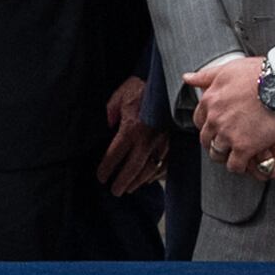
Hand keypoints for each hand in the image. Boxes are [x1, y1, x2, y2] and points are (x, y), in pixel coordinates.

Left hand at [96, 74, 167, 195]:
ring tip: (128, 189)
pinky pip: (165, 163)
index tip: (101, 177)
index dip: (106, 168)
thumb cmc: (139, 88)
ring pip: (149, 169)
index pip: (115, 155)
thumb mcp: (118, 97)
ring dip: (138, 181)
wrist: (166, 82)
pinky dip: (156, 174)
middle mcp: (147, 138)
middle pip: (133, 168)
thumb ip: (109, 114)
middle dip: (122, 182)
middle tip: (114, 191)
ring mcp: (162, 142)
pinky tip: (148, 179)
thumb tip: (106, 128)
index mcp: (131, 128)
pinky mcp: (173, 141)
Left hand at [181, 53, 274, 183]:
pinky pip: (234, 165)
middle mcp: (214, 119)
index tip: (214, 128)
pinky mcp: (244, 147)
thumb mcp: (228, 69)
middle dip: (213, 142)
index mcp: (210, 100)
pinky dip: (238, 167)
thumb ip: (206, 76)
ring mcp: (227, 134)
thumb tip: (187, 78)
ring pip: (217, 153)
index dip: (207, 125)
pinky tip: (245, 164)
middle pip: (206, 138)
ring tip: (234, 155)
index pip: (199, 119)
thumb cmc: (258, 73)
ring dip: (224, 156)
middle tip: (225, 143)